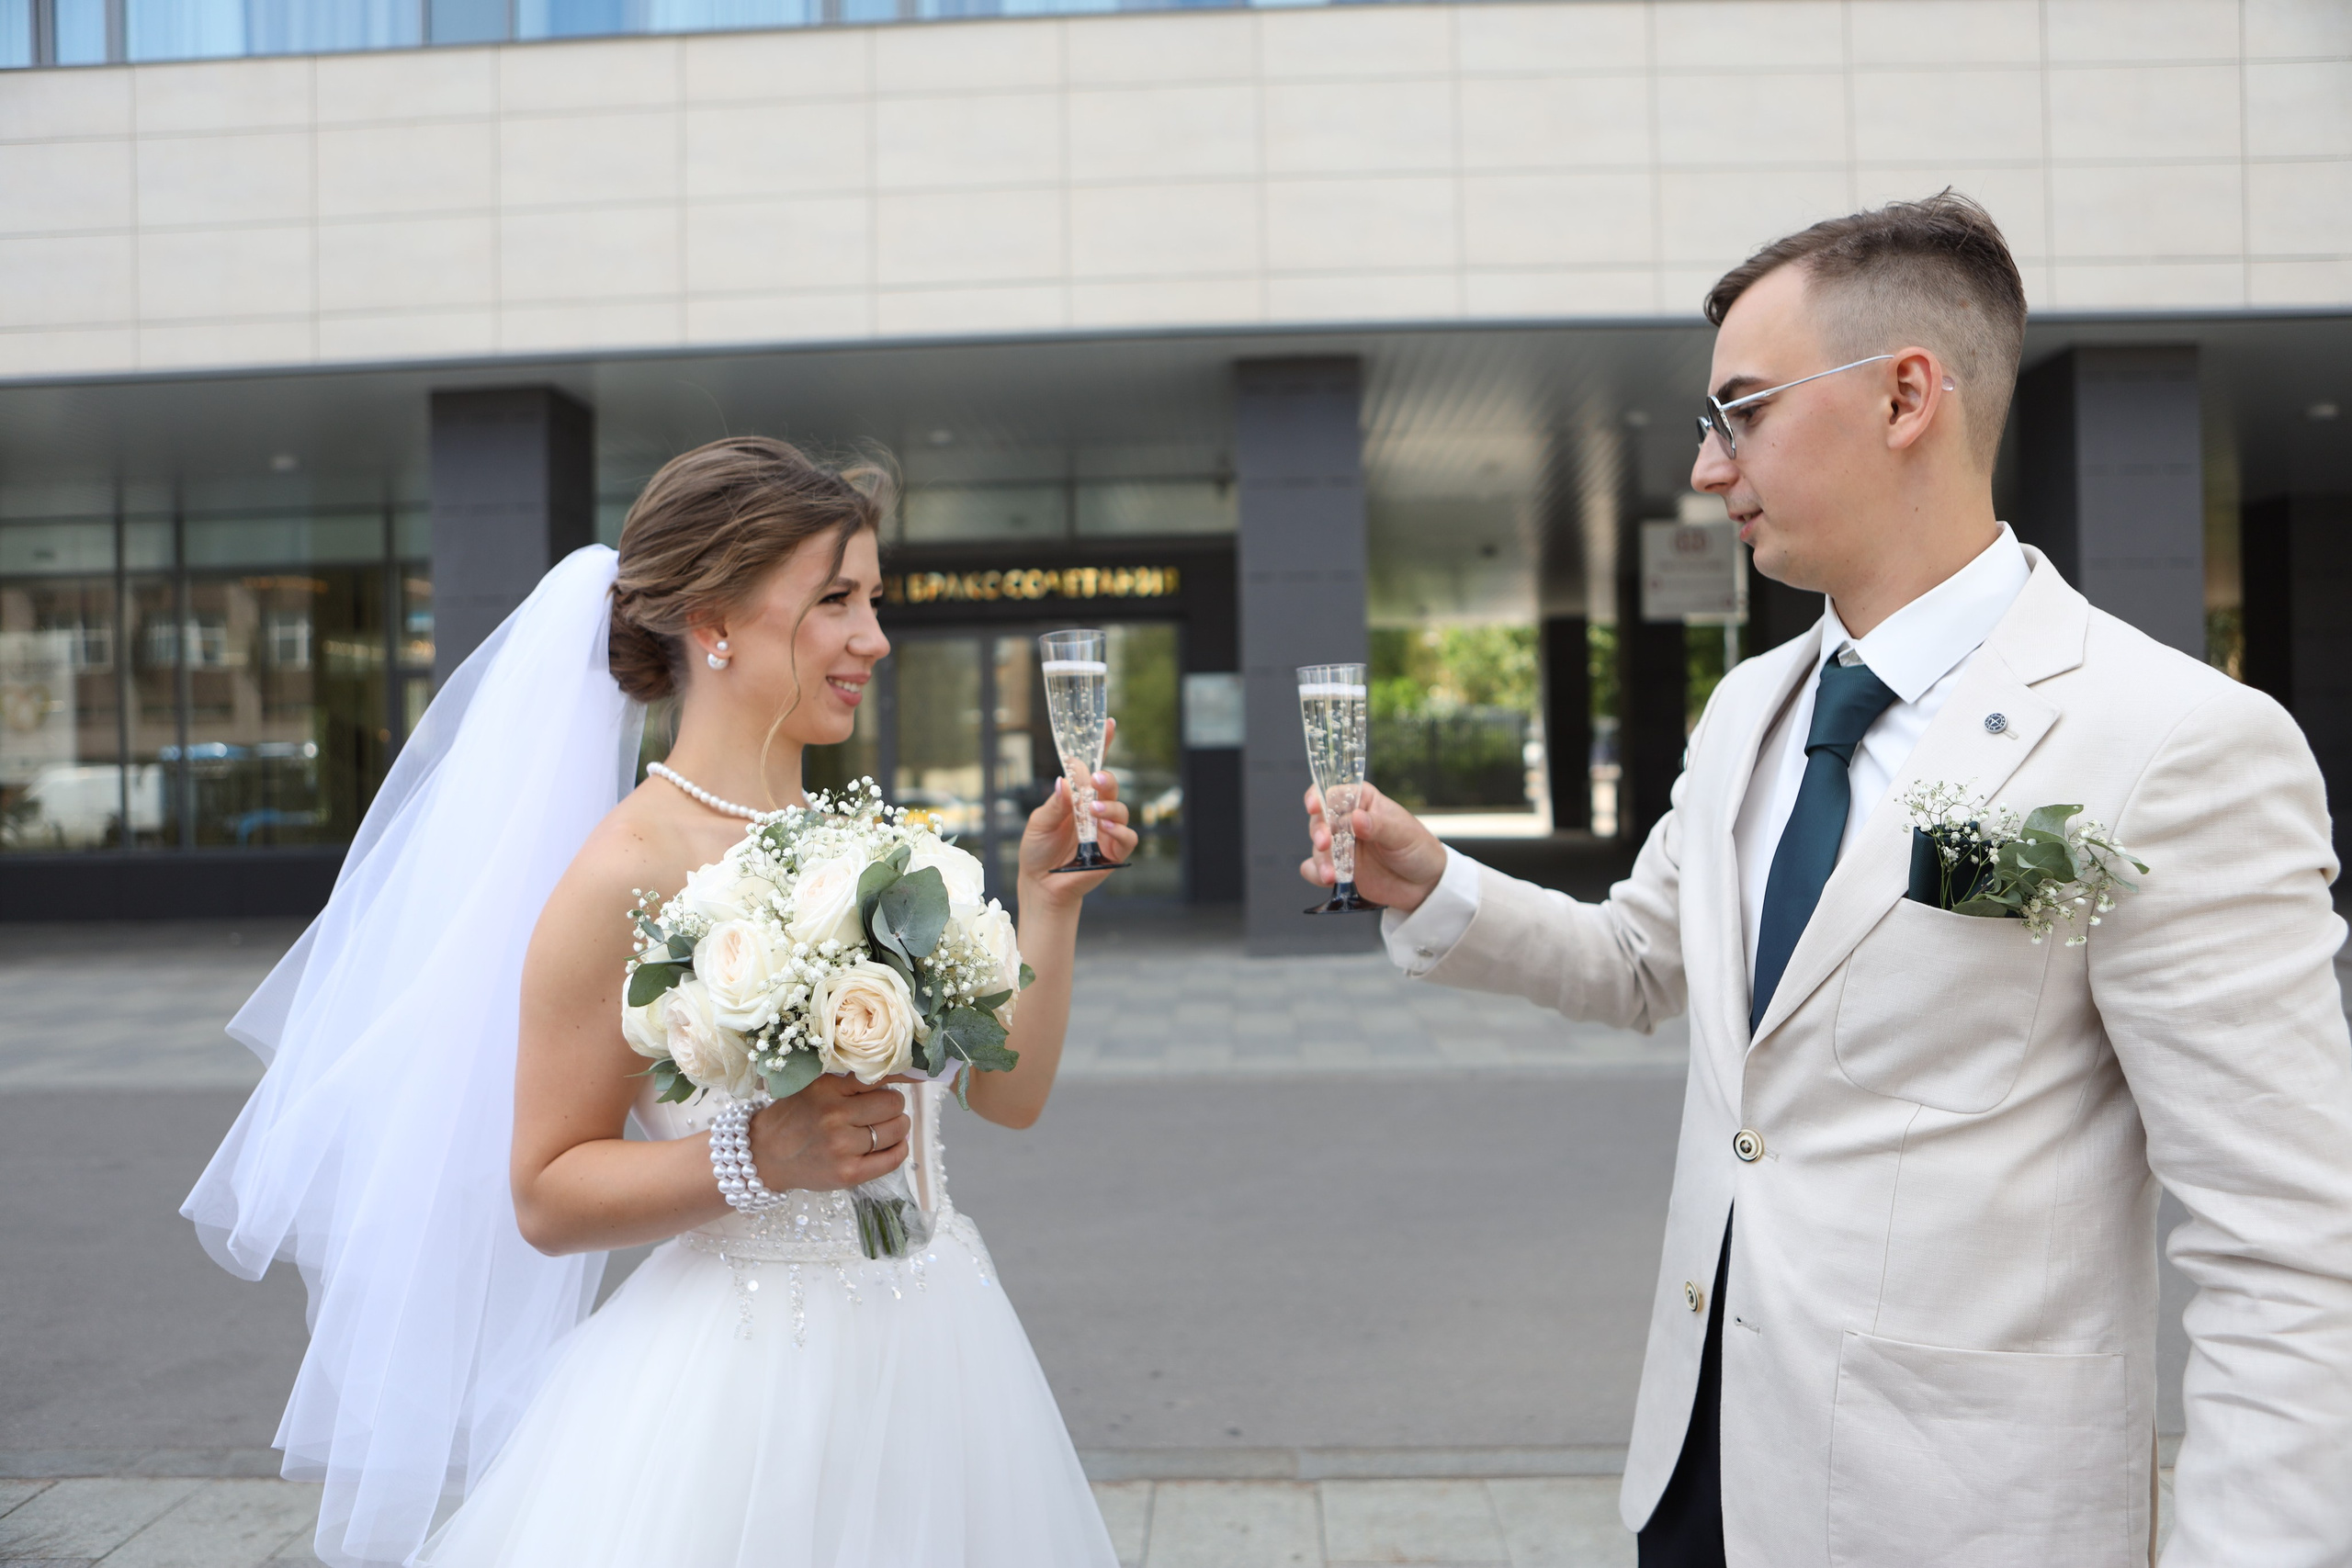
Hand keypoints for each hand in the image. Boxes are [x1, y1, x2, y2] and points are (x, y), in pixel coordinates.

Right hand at [745, 1072, 909, 1191]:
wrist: (764, 1154)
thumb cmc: (794, 1116)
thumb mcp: (814, 1086)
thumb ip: (847, 1079)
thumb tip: (897, 1073)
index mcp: (827, 1088)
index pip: (878, 1076)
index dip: (901, 1076)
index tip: (914, 1076)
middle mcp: (835, 1116)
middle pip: (893, 1103)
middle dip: (894, 1104)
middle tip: (884, 1108)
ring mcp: (842, 1146)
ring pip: (896, 1129)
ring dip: (898, 1126)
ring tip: (887, 1125)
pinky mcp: (848, 1173)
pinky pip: (892, 1159)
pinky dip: (900, 1149)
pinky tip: (894, 1144)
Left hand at [1018, 719, 1138, 905]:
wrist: (1039, 884)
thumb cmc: (1037, 851)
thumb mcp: (1038, 823)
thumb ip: (1053, 804)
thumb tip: (1065, 781)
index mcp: (1077, 798)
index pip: (1092, 768)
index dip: (1102, 746)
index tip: (1108, 724)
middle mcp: (1095, 810)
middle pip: (1109, 786)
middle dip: (1107, 779)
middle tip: (1098, 779)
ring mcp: (1106, 830)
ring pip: (1121, 809)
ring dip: (1110, 807)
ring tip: (1094, 812)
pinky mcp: (1114, 852)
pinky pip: (1127, 838)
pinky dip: (1119, 831)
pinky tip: (1105, 830)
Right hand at [1299, 781, 1446, 912]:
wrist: (1426, 886)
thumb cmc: (1419, 850)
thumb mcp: (1403, 834)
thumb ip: (1378, 826)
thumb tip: (1355, 818)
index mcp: (1364, 802)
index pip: (1335, 792)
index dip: (1319, 796)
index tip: (1315, 807)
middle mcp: (1348, 822)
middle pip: (1320, 819)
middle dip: (1319, 831)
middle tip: (1325, 844)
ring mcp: (1342, 846)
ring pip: (1318, 846)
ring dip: (1321, 858)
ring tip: (1331, 874)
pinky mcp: (1339, 868)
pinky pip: (1316, 869)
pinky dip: (1316, 873)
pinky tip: (1327, 879)